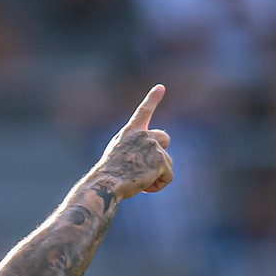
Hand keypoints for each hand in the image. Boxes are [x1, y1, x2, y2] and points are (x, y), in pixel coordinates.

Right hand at [94, 85, 173, 200]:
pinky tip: (146, 188)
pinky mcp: (161, 160)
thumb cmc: (108, 175)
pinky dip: (159, 185)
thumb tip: (148, 159)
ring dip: (157, 175)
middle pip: (165, 139)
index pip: (143, 111)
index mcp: (130, 132)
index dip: (152, 99)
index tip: (160, 87)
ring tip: (139, 181)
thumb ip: (133, 148)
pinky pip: (168, 176)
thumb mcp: (117, 154)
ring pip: (167, 162)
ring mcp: (153, 146)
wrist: (107, 183)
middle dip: (161, 154)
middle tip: (146, 169)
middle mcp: (143, 135)